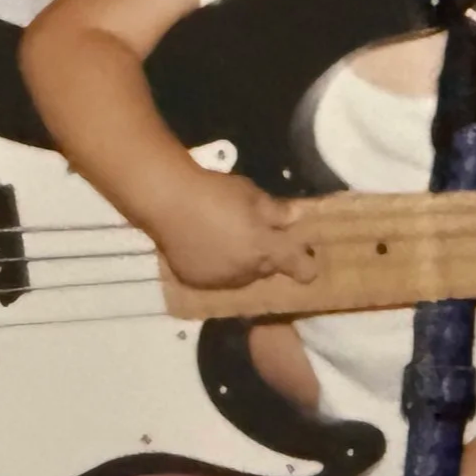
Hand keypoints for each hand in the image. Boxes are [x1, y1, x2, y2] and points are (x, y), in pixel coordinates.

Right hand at [147, 172, 318, 290]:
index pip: (302, 269)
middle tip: (257, 234)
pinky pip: (218, 278)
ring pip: (243, 276)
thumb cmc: (216, 193)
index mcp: (266, 249)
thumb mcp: (253, 195)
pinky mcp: (197, 282)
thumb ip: (277, 213)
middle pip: (269, 270)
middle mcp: (247, 272)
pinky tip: (208, 247)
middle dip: (268, 256)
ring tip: (229, 239)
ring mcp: (221, 280)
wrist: (169, 202)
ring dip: (243, 263)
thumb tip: (297, 220)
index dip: (306, 265)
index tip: (304, 258)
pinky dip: (218, 266)